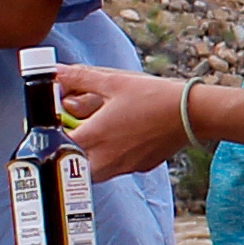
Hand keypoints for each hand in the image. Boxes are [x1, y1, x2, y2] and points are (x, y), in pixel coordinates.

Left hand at [65, 69, 190, 169]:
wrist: (189, 114)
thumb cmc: (153, 98)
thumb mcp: (113, 82)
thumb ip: (79, 78)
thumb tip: (56, 72)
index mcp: (93, 136)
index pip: (57, 145)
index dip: (53, 134)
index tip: (56, 122)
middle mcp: (104, 158)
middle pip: (71, 166)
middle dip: (68, 152)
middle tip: (74, 132)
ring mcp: (122, 167)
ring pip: (92, 172)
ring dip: (87, 159)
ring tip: (96, 137)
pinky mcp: (138, 168)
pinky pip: (115, 169)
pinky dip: (111, 159)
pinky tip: (122, 139)